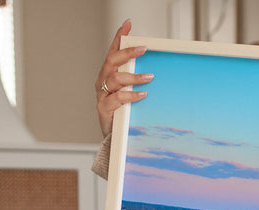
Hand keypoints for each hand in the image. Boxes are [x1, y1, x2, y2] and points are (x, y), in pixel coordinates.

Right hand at [95, 19, 152, 136]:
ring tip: (149, 77)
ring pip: (115, 79)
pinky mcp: (104, 109)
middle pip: (112, 61)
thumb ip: (137, 81)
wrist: (113, 137)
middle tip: (143, 48)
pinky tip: (143, 94)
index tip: (128, 24)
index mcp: (108, 74)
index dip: (119, 37)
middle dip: (126, 53)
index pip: (113, 51)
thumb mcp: (130, 93)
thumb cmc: (123, 112)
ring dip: (133, 76)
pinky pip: (117, 99)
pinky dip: (131, 95)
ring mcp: (102, 94)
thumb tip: (156, 71)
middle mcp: (103, 81)